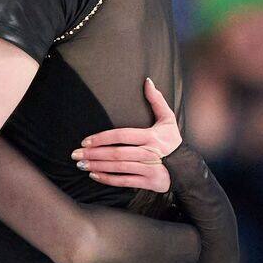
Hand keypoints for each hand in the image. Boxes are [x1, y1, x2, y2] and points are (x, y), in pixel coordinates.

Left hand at [71, 78, 179, 192]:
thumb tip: (147, 81)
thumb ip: (157, 100)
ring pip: (119, 168)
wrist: (187, 168)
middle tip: (75, 154)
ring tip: (80, 164)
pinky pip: (125, 181)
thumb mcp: (168, 120)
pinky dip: (108, 179)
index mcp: (151, 137)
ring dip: (97, 166)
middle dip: (94, 154)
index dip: (102, 138)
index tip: (85, 141)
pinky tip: (94, 175)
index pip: (122, 135)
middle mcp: (150, 153)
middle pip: (117, 153)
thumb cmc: (171, 140)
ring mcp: (151, 169)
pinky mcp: (151, 182)